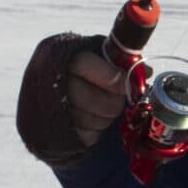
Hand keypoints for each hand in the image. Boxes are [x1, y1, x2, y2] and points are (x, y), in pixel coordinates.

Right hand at [16, 33, 126, 165]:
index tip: (126, 85)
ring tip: (104, 110)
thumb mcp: (96, 59)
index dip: (110, 76)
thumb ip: (118, 62)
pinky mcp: (46, 131)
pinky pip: (83, 134)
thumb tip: (146, 71)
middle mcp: (41, 77)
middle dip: (111, 102)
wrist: (52, 102)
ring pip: (87, 117)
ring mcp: (41, 106)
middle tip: (119, 101)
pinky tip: (92, 122)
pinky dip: (95, 130)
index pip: (82, 63)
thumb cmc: (82, 75)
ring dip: (104, 116)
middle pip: (86, 95)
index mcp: (55, 52)